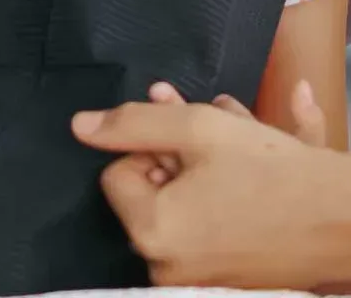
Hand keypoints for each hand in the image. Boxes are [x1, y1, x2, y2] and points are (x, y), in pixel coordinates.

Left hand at [72, 99, 350, 289]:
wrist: (346, 221)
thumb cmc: (273, 173)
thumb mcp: (196, 128)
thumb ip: (131, 123)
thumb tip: (80, 127)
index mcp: (152, 233)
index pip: (118, 172)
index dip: (149, 146)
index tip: (187, 140)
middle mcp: (168, 269)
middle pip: (151, 190)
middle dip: (176, 152)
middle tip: (209, 130)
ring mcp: (200, 282)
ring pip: (183, 204)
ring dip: (202, 165)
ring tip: (237, 133)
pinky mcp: (227, 283)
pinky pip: (209, 228)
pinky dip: (221, 194)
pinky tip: (249, 158)